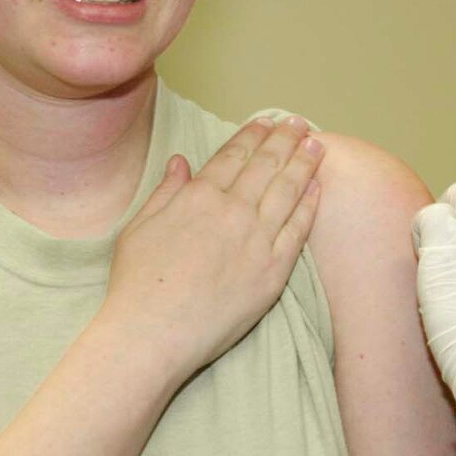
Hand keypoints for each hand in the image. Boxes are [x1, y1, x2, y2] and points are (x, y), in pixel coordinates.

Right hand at [100, 117, 324, 386]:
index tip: (266, 122)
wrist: (152, 334)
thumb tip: (181, 161)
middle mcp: (232, 212)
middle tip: (300, 123)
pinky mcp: (273, 271)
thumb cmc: (137, 285)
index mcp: (198, 197)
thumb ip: (165, 192)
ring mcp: (256, 240)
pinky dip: (310, 206)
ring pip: (288, 191)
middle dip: (285, 140)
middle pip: (266, 166)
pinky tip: (318, 189)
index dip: (253, 136)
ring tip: (317, 146)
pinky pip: (298, 230)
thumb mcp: (139, 228)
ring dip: (304, 164)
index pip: (233, 156)